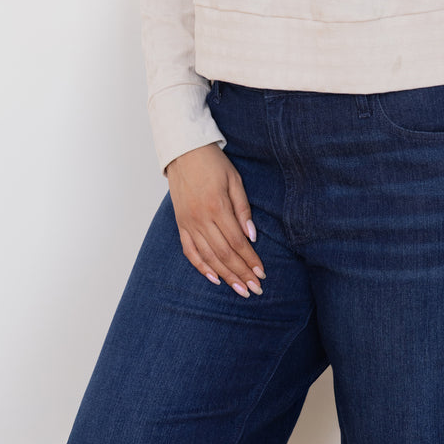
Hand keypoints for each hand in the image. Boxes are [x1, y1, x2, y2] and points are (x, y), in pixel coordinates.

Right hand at [166, 143, 265, 298]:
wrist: (184, 152)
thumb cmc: (213, 163)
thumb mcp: (234, 180)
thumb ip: (243, 209)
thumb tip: (252, 236)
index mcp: (217, 206)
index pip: (237, 242)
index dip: (250, 260)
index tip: (262, 274)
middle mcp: (201, 219)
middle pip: (224, 254)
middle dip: (241, 274)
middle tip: (255, 289)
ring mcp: (188, 223)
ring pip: (208, 257)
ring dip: (225, 276)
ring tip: (240, 290)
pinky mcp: (181, 224)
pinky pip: (190, 252)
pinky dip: (201, 267)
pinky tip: (214, 279)